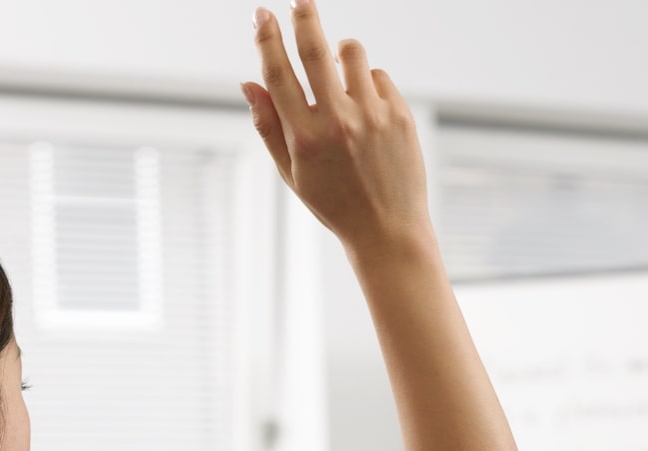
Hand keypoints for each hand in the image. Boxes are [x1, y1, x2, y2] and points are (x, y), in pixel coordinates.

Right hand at [242, 1, 432, 256]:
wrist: (387, 230)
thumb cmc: (335, 203)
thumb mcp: (293, 173)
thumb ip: (269, 127)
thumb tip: (248, 82)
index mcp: (304, 139)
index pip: (278, 75)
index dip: (266, 39)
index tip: (261, 14)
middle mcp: (337, 122)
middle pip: (315, 49)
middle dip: (304, 16)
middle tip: (300, 0)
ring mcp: (371, 116)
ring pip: (352, 53)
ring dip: (340, 54)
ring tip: (338, 74)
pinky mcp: (399, 115)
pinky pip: (378, 76)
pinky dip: (367, 84)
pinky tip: (366, 110)